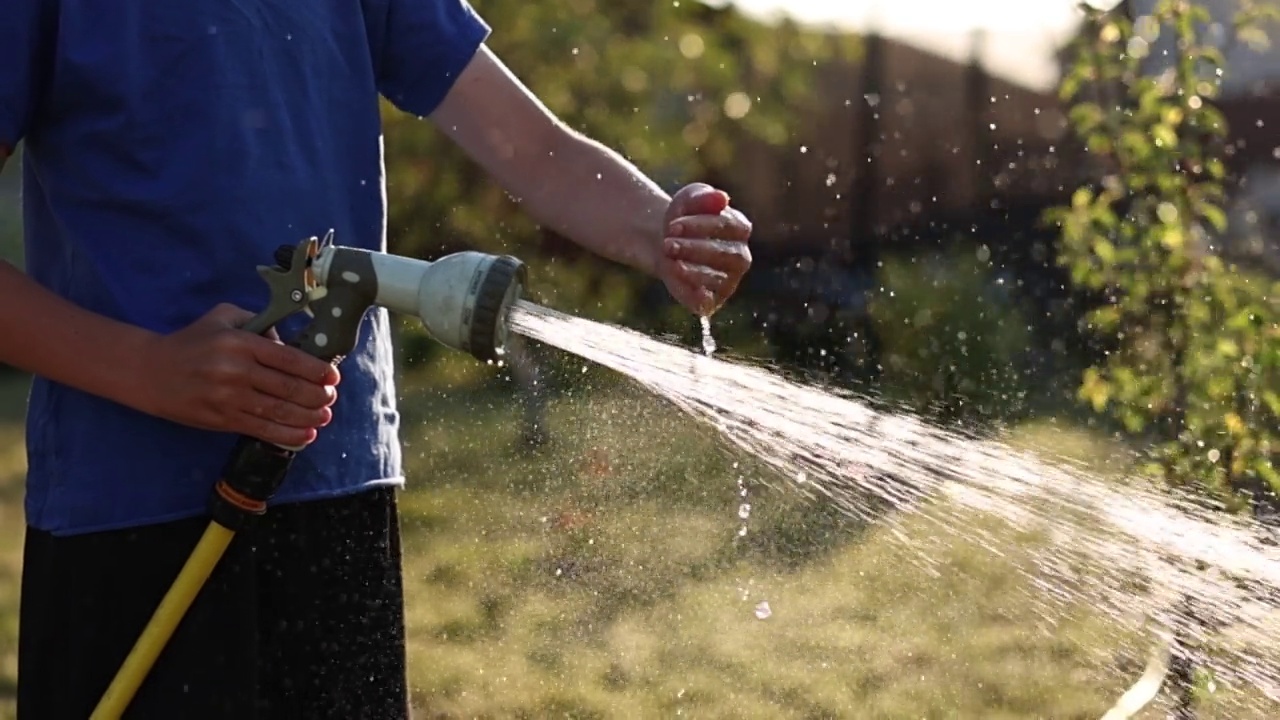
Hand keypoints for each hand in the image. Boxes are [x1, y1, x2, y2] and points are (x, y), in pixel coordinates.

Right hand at [136, 303, 340, 447]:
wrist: (152, 372)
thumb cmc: (194, 341)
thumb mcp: (225, 318)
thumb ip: (260, 323)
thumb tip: (292, 342)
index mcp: (240, 342)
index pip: (289, 358)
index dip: (316, 370)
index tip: (332, 376)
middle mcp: (236, 370)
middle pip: (289, 387)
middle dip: (317, 395)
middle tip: (330, 397)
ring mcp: (229, 398)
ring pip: (279, 411)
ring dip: (308, 417)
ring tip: (324, 416)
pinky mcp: (222, 419)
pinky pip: (262, 429)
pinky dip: (288, 434)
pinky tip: (306, 434)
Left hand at [658, 182, 752, 315]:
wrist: (665, 243)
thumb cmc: (683, 219)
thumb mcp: (688, 200)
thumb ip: (703, 196)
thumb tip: (722, 198)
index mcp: (740, 229)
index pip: (728, 227)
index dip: (700, 226)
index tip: (672, 225)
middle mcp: (741, 257)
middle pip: (725, 254)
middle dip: (694, 248)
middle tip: (667, 243)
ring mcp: (729, 280)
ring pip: (718, 278)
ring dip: (691, 269)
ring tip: (669, 258)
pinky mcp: (713, 300)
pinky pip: (708, 301)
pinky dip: (694, 294)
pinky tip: (678, 281)